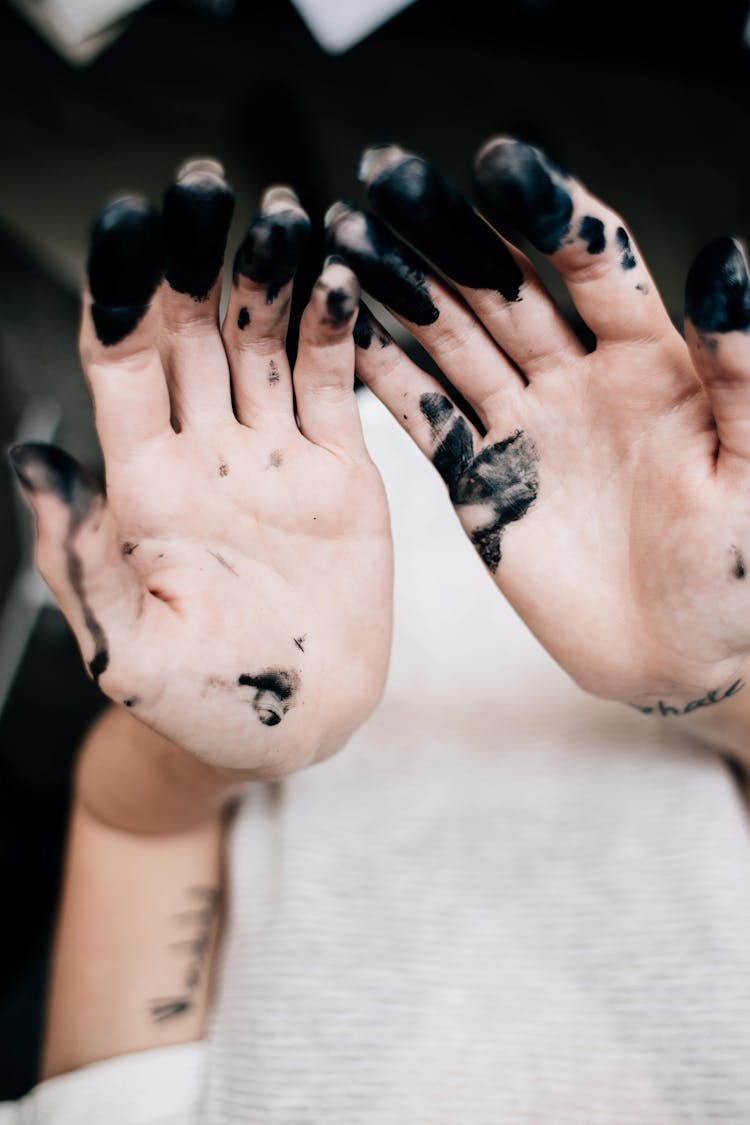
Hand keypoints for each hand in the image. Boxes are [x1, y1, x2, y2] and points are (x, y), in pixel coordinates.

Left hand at [11, 160, 391, 774]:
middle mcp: (205, 455)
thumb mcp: (128, 648)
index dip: (121, 293)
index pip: (121, 366)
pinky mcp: (339, 475)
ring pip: (267, 345)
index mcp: (145, 485)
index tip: (126, 221)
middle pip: (193, 335)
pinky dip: (341, 334)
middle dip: (194, 260)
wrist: (294, 727)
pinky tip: (344, 279)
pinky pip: (336, 389)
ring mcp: (273, 460)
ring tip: (285, 213)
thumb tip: (28, 461)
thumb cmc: (197, 704)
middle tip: (205, 187)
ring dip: (273, 278)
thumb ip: (81, 560)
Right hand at [329, 139, 749, 718]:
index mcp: (649, 361)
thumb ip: (738, 367)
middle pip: (504, 286)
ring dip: (399, 289)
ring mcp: (523, 425)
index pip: (594, 264)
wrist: (680, 655)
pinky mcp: (481, 478)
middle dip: (446, 231)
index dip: (550, 213)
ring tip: (342, 237)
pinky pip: (425, 416)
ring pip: (451, 339)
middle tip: (386, 175)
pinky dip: (383, 375)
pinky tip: (343, 329)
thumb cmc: (739, 568)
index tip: (501, 163)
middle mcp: (576, 378)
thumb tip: (729, 259)